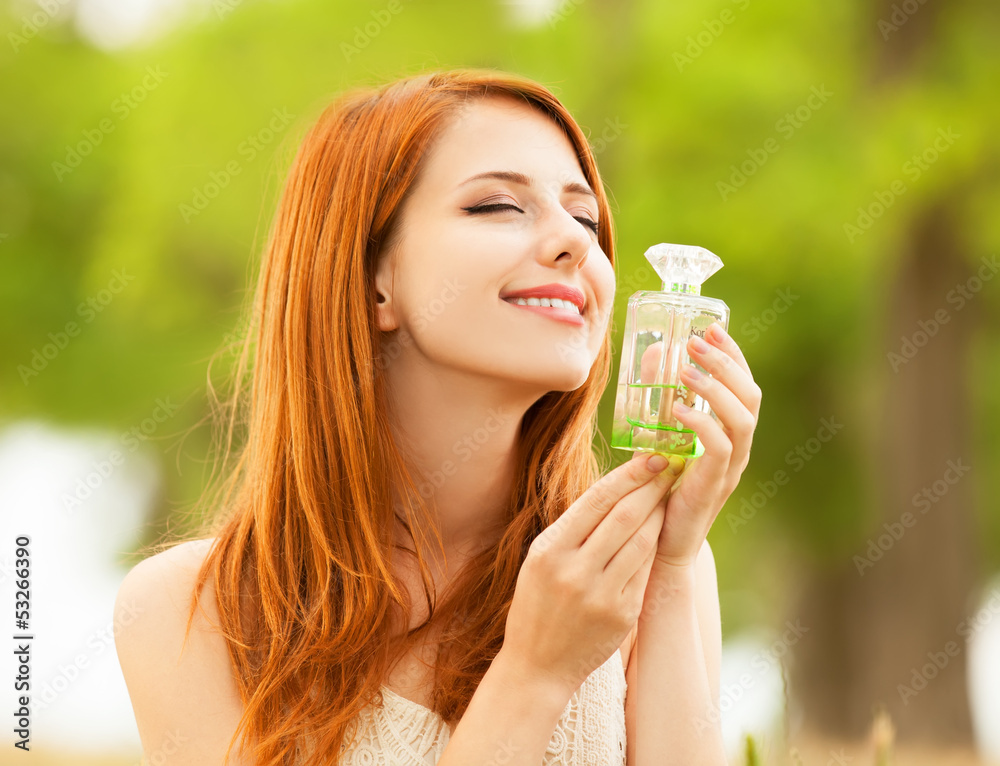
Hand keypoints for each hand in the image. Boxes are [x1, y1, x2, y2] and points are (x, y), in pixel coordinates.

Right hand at [500, 451, 682, 694]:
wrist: (537, 667)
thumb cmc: (536, 605)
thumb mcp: (539, 561)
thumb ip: (572, 529)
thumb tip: (612, 489)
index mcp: (549, 551)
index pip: (596, 501)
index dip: (628, 475)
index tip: (650, 456)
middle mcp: (574, 571)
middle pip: (624, 516)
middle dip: (651, 487)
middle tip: (671, 465)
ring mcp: (600, 595)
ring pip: (641, 541)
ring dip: (659, 513)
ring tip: (669, 494)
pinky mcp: (621, 614)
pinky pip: (645, 571)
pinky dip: (655, 546)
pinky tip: (661, 530)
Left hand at [654, 322, 760, 569]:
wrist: (662, 543)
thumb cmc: (661, 487)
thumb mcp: (662, 433)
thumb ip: (661, 397)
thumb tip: (652, 354)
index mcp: (731, 434)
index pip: (745, 385)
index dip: (734, 355)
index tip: (712, 328)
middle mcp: (738, 448)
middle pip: (751, 396)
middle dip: (727, 363)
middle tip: (697, 341)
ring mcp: (730, 468)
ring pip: (743, 419)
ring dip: (716, 388)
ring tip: (687, 370)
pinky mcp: (713, 485)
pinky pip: (720, 448)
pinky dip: (702, 423)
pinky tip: (678, 409)